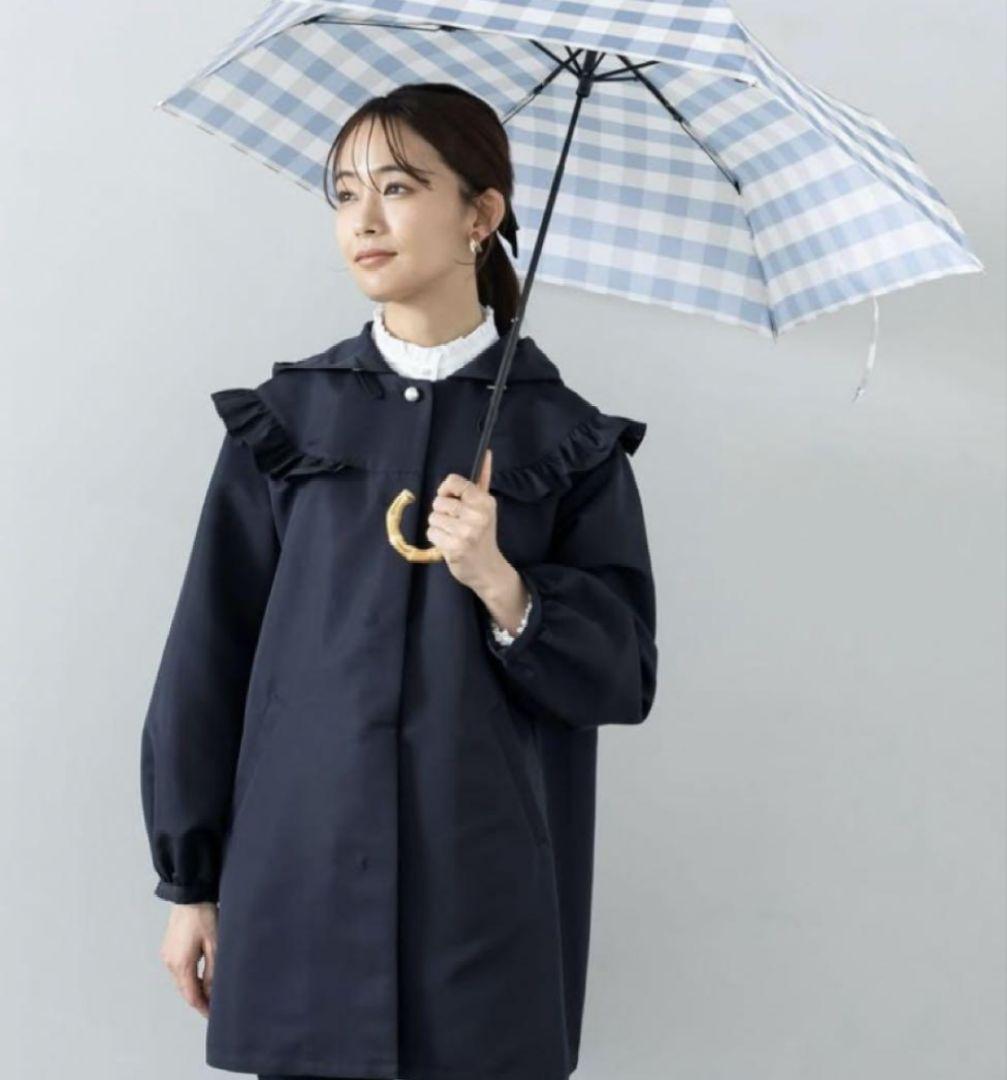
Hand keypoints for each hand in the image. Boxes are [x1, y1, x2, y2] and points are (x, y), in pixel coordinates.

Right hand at [158, 901, 217, 1018]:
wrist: (190, 895)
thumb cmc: (204, 917)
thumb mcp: (215, 945)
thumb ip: (213, 972)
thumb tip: (212, 993)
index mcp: (181, 965)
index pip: (191, 996)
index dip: (202, 1007)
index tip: (213, 1015)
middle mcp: (170, 963)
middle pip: (184, 990)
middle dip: (198, 1000)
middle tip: (214, 1006)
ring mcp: (167, 955)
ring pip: (180, 981)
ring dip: (193, 988)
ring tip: (210, 992)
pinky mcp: (168, 948)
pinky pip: (177, 970)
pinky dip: (188, 977)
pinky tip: (200, 975)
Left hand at [426, 448, 509, 594]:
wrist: (488, 569)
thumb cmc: (483, 535)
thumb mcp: (486, 507)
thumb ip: (483, 480)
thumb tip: (486, 453)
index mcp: (485, 502)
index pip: (454, 482)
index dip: (446, 490)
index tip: (450, 498)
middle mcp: (478, 516)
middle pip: (439, 502)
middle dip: (442, 512)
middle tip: (455, 523)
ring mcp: (467, 533)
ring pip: (433, 518)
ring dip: (438, 527)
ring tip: (453, 534)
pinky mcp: (455, 548)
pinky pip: (431, 533)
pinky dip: (436, 539)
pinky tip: (449, 544)